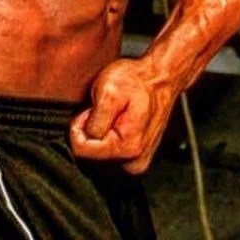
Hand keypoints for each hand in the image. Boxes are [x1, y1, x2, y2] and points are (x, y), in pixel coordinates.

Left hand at [69, 58, 181, 173]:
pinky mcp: (137, 156)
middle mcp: (135, 161)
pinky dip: (108, 136)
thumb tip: (84, 137)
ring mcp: (137, 160)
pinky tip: (117, 121)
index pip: (82, 150)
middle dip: (90, 131)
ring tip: (112, 113)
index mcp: (127, 148)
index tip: (90, 111)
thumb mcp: (109, 90)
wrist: (160, 77)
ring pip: (99, 154)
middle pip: (91, 155)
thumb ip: (95, 120)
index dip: (79, 126)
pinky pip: (111, 152)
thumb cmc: (138, 80)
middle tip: (103, 110)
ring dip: (99, 133)